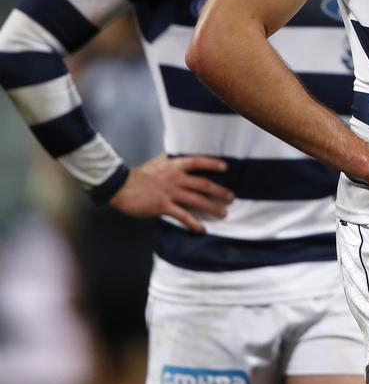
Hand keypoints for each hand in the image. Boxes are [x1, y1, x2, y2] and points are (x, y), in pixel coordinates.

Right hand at [109, 154, 233, 232]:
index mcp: (174, 166)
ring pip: (196, 200)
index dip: (212, 164)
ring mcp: (170, 193)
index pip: (197, 162)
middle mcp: (175, 178)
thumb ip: (168, 159)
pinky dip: (193, 223)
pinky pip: (182, 216)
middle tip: (231, 197)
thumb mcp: (156, 163)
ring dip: (212, 207)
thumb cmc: (139, 175)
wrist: (121, 186)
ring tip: (223, 214)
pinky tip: (201, 229)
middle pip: (202, 184)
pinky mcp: (163, 206)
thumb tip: (175, 154)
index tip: (225, 167)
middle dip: (219, 191)